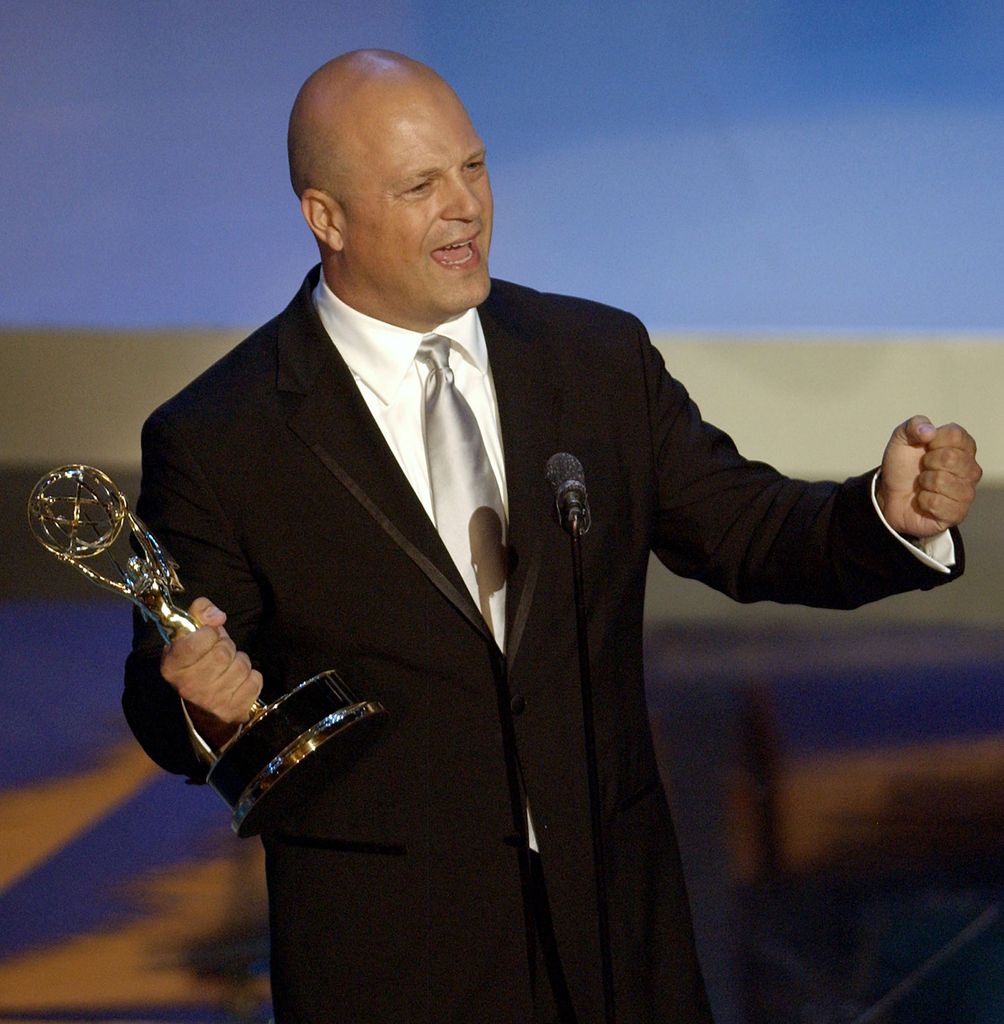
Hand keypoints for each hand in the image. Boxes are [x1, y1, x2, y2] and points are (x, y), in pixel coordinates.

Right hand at [161, 596, 262, 744]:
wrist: (204, 709)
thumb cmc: (199, 662)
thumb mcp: (192, 634)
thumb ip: (200, 612)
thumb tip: (218, 616)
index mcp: (172, 666)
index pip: (198, 640)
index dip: (209, 634)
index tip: (208, 637)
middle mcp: (188, 686)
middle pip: (223, 652)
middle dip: (227, 647)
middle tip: (220, 654)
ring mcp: (211, 701)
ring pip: (241, 665)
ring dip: (240, 662)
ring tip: (229, 668)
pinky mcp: (233, 710)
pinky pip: (255, 680)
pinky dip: (251, 677)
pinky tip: (238, 682)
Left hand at [877, 415, 981, 537]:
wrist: (889, 495)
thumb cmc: (902, 467)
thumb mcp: (901, 439)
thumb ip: (914, 425)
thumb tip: (929, 431)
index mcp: (962, 447)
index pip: (955, 435)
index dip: (932, 441)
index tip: (924, 448)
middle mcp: (970, 469)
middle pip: (951, 458)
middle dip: (926, 463)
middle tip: (921, 469)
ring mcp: (966, 492)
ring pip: (943, 481)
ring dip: (924, 483)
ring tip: (923, 485)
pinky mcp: (957, 513)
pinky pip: (939, 504)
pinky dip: (924, 502)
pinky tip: (924, 501)